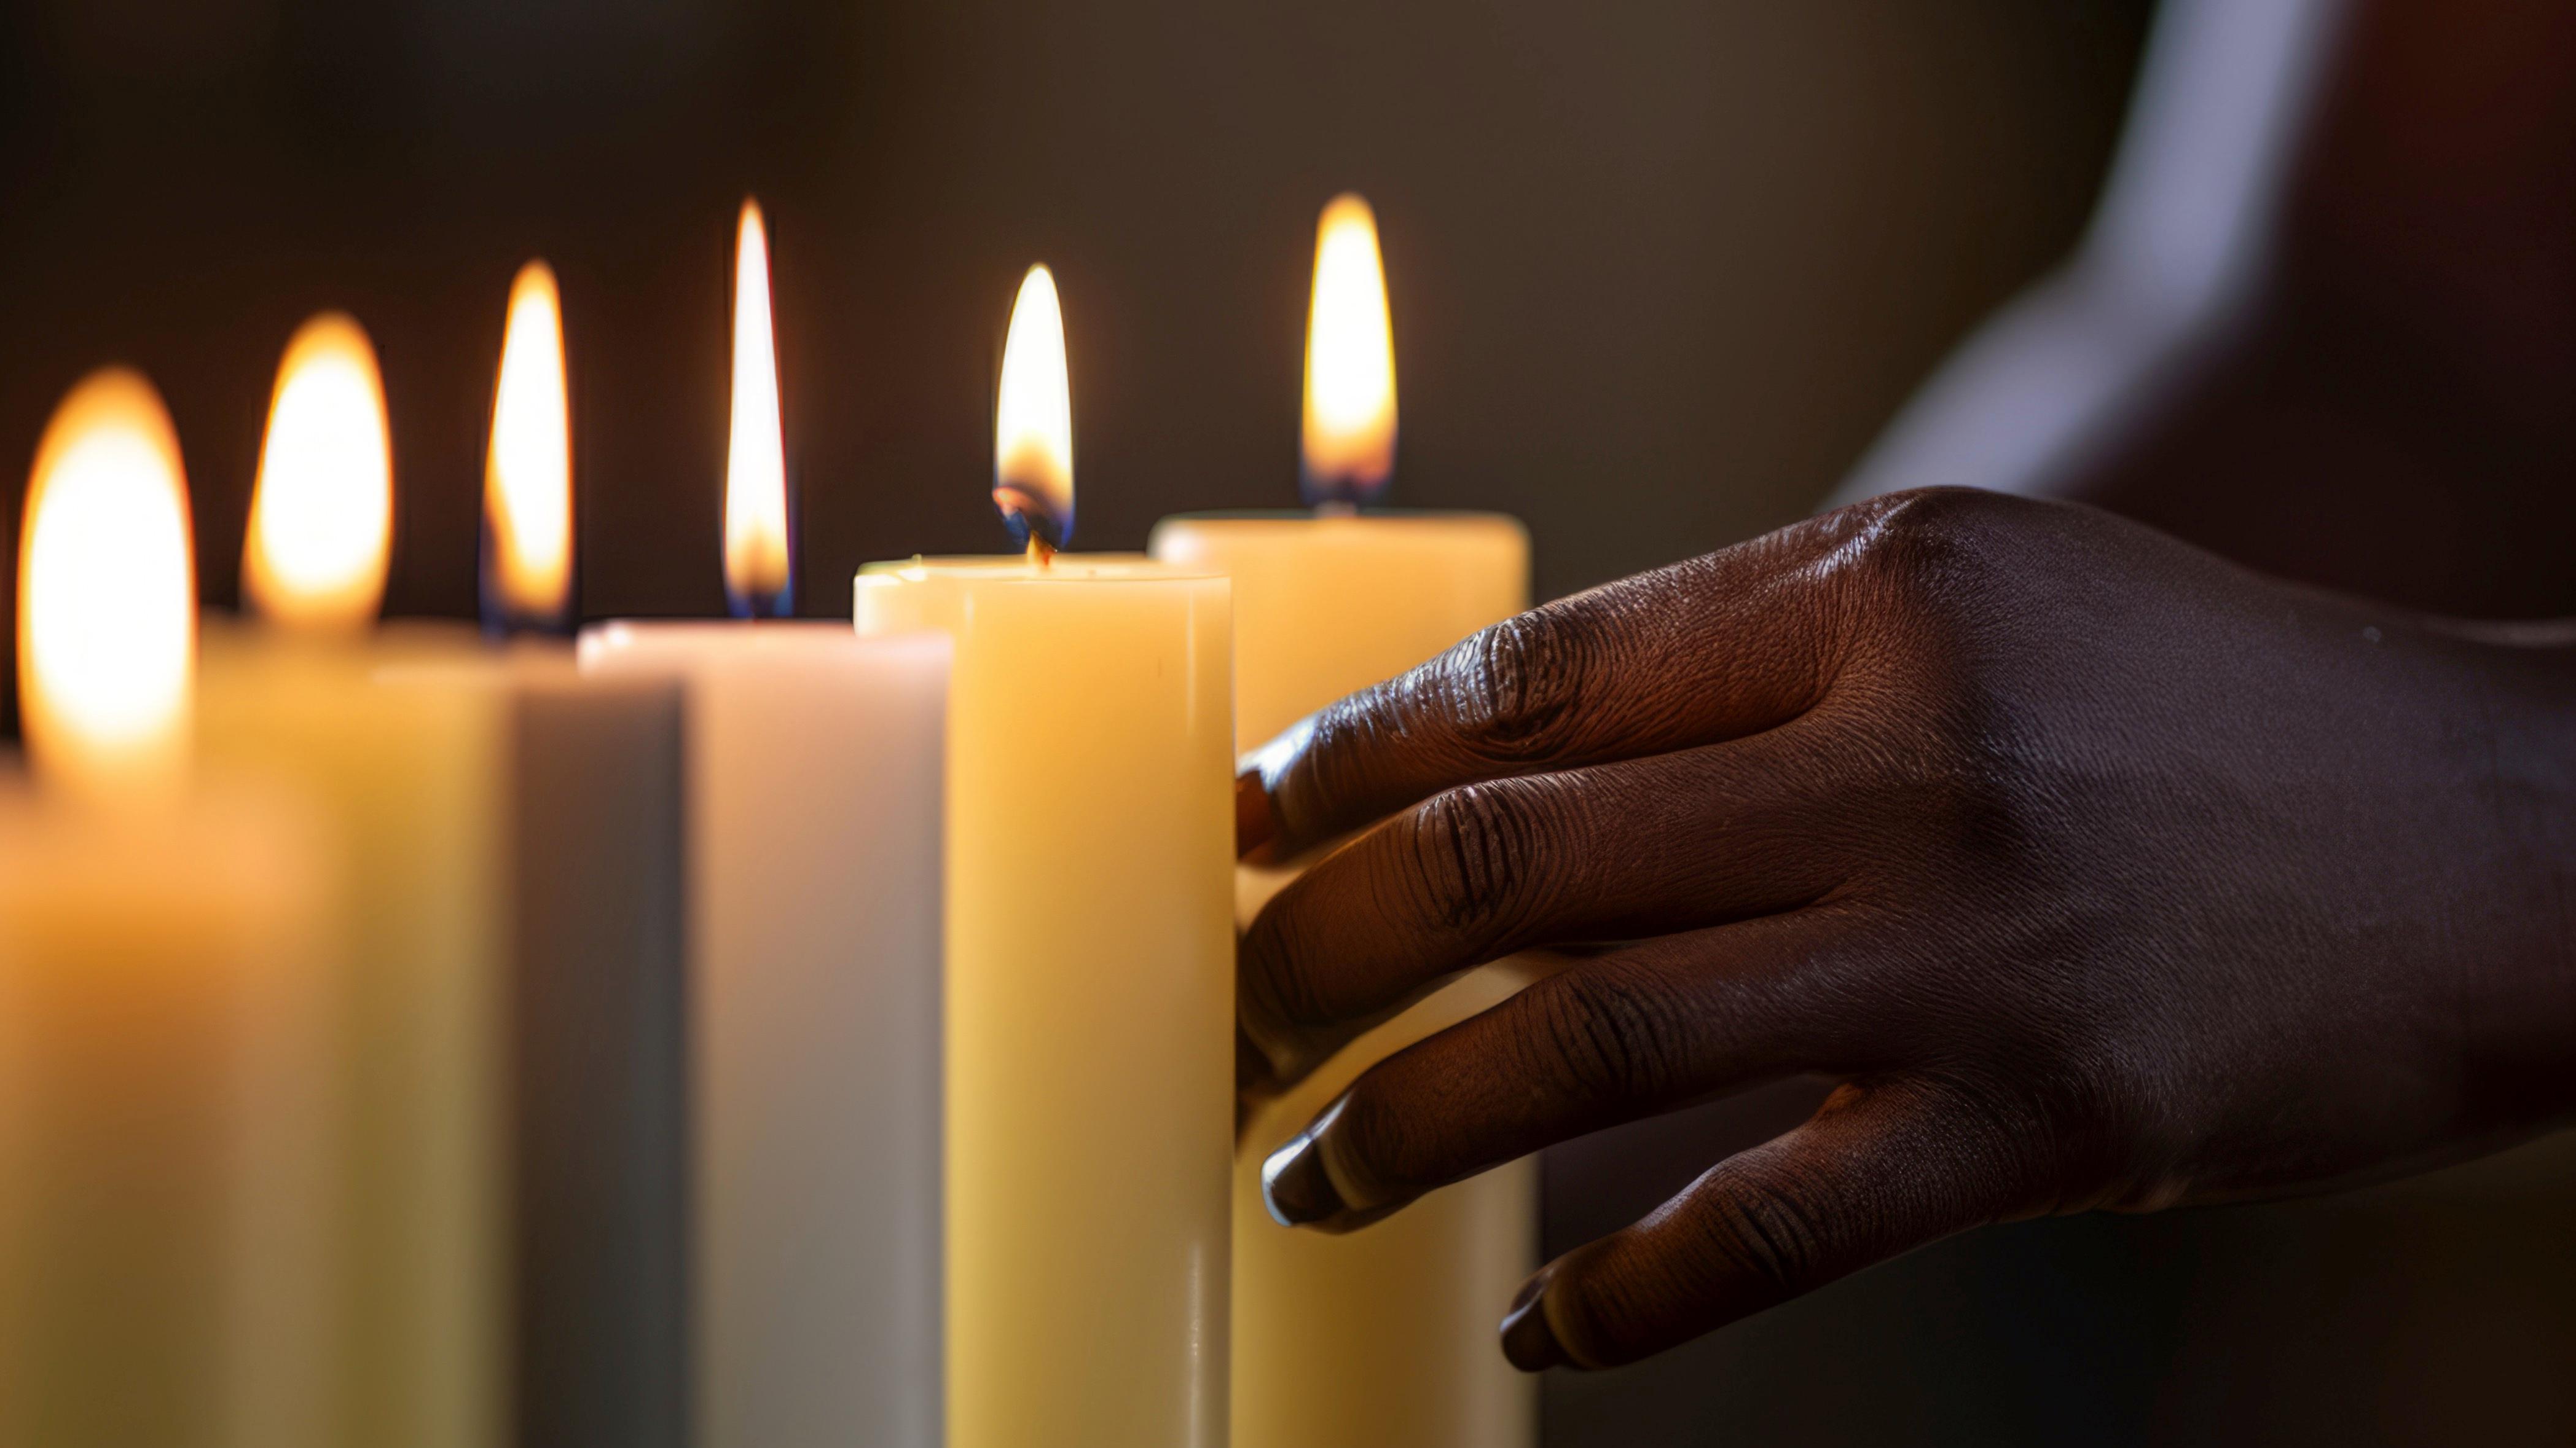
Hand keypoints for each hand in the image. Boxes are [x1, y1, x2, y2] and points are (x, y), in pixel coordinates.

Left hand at [1233, 487, 2575, 1371]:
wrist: (2506, 834)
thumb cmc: (2206, 708)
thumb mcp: (1985, 602)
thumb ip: (1762, 671)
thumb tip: (1508, 782)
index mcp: (1871, 588)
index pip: (1529, 678)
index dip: (1345, 760)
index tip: (1241, 825)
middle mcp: (1902, 748)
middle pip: (1509, 856)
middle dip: (1318, 946)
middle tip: (1232, 1010)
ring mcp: (1967, 942)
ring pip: (1585, 1041)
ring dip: (1401, 1124)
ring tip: (1305, 1174)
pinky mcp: (2043, 1119)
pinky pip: (1762, 1230)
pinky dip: (1618, 1298)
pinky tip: (1535, 1326)